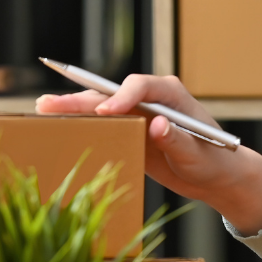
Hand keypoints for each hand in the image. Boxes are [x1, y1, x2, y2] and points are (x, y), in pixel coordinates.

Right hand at [36, 74, 261, 234]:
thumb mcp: (199, 155)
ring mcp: (138, 113)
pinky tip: (58, 125)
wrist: (217, 175)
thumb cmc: (214, 161)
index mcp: (171, 94)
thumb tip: (157, 125)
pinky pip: (103, 125)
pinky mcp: (131, 130)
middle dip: (82, 98)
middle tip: (51, 104)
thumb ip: (179, 140)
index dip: (120, 96)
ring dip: (74, 107)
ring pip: (101, 107)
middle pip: (112, 94)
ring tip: (43, 108)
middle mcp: (151, 98)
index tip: (105, 111)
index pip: (140, 87)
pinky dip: (81, 124)